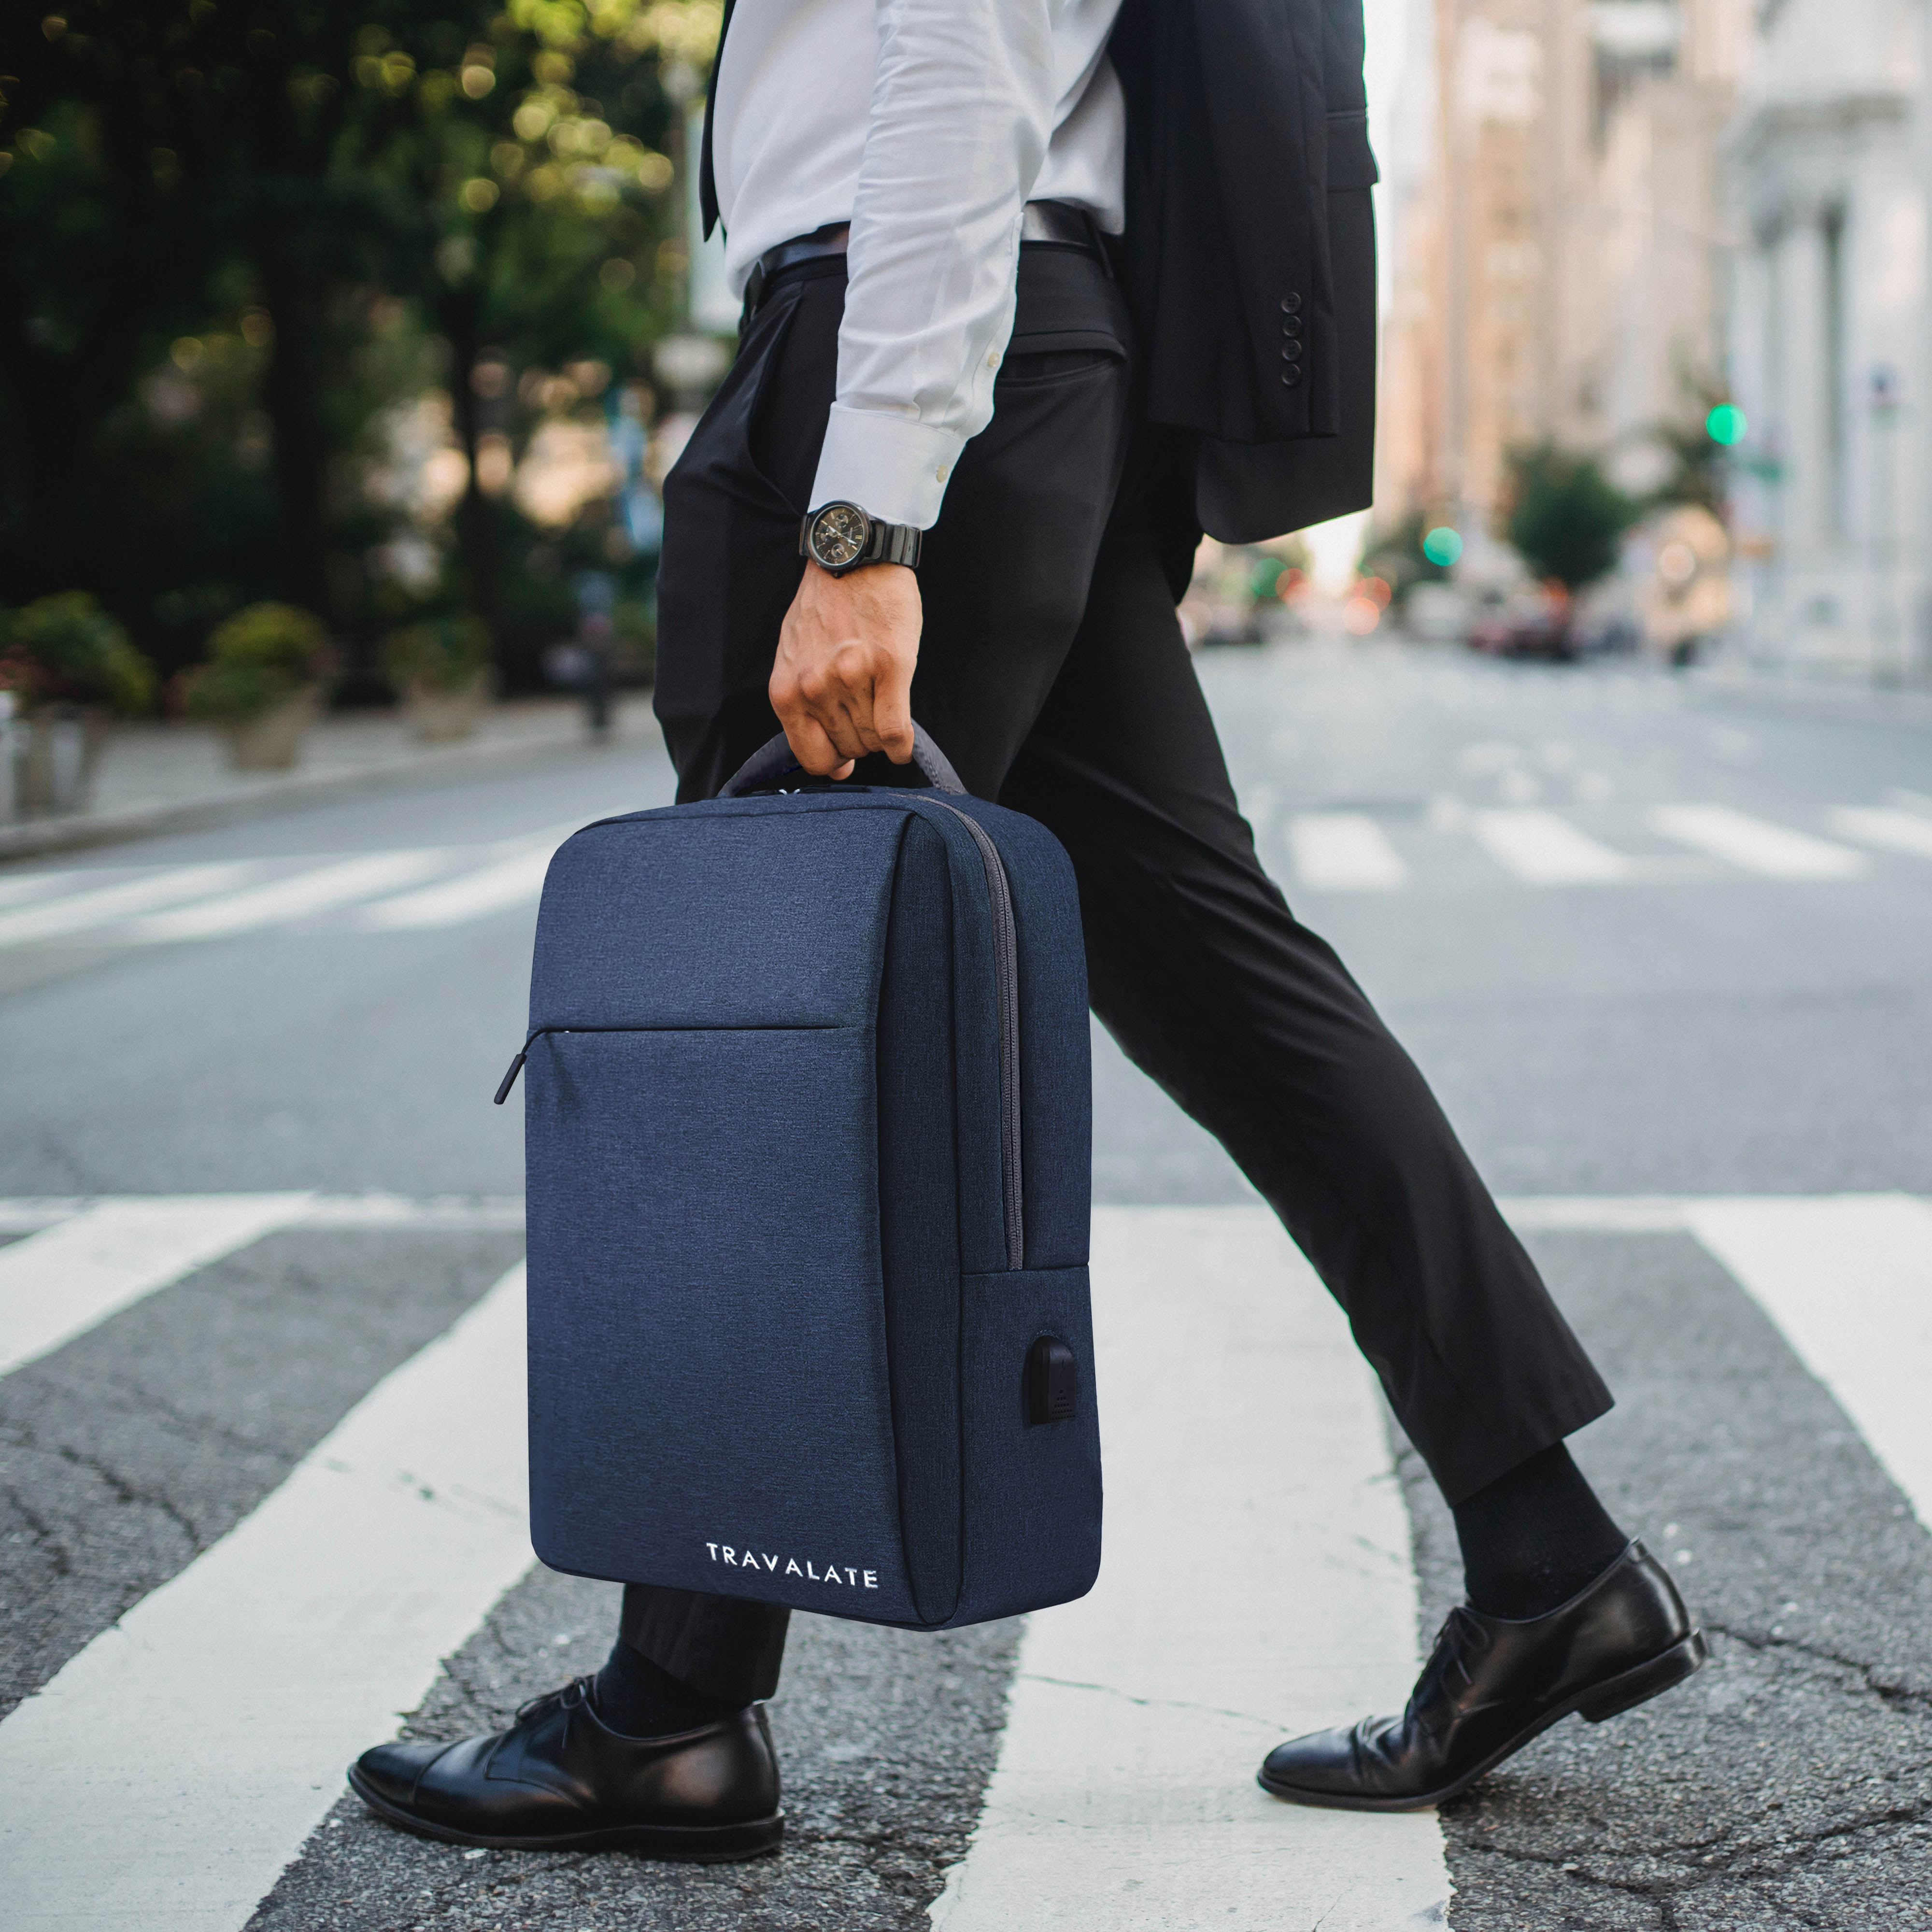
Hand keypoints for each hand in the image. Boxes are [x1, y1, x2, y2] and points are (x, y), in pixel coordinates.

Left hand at [770, 562, 920, 777]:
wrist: (853, 558)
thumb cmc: (826, 606)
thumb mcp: (795, 657)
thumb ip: (803, 706)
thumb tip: (833, 761)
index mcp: (787, 689)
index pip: (812, 756)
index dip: (833, 762)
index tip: (845, 757)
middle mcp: (816, 688)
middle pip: (848, 748)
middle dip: (861, 743)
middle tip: (867, 719)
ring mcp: (852, 678)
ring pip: (873, 741)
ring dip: (881, 738)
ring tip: (883, 714)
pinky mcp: (889, 667)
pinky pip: (896, 730)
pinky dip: (902, 745)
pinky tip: (902, 744)